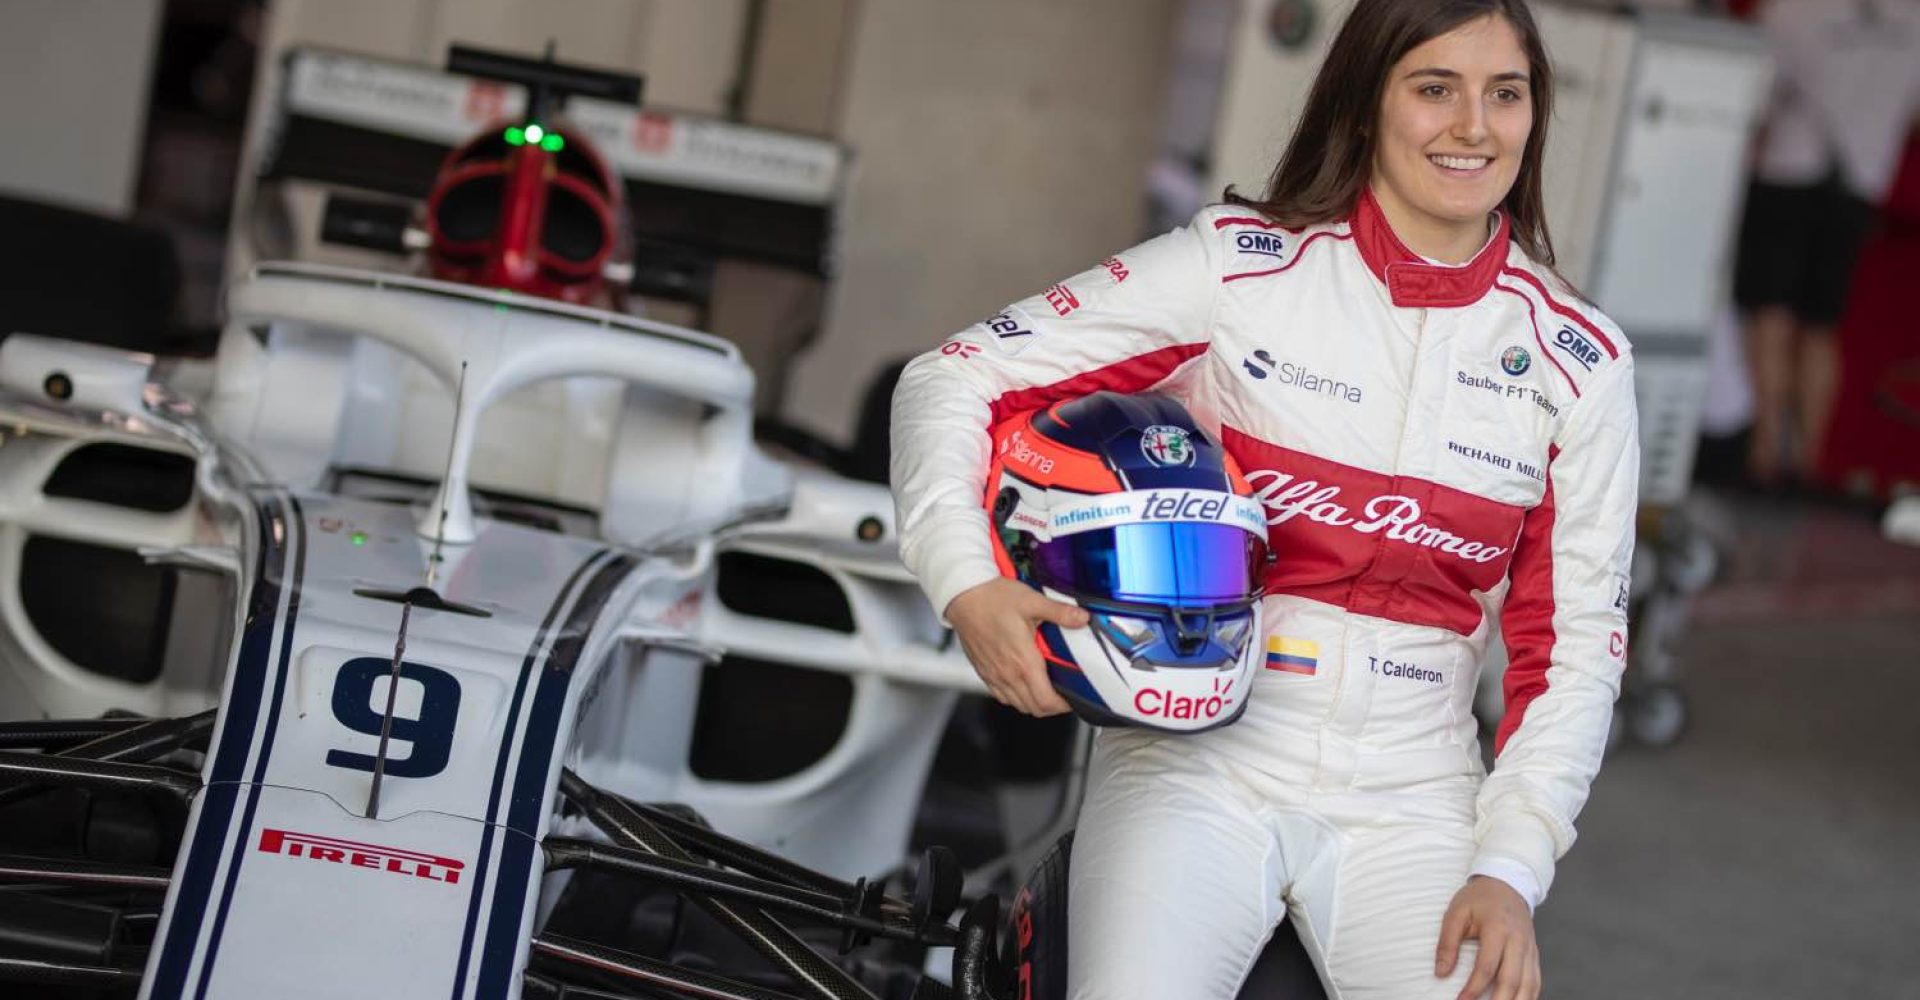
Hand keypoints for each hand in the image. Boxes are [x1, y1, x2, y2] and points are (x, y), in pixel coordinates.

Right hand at [945, 578, 1086, 716]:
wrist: (963, 596)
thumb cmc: (992, 598)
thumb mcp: (1032, 601)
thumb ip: (1060, 612)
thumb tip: (1082, 618)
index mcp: (1023, 662)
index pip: (1046, 701)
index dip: (1063, 705)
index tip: (1071, 697)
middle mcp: (1007, 674)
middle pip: (1034, 708)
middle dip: (1052, 706)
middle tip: (1063, 694)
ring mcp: (994, 675)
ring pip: (1018, 705)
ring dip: (1034, 702)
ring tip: (1044, 689)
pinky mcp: (983, 672)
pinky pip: (1002, 696)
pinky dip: (1015, 697)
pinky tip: (1021, 683)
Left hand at [1436, 876, 1539, 999]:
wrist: (1507, 884)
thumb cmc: (1477, 899)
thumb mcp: (1456, 913)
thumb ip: (1447, 943)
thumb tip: (1441, 973)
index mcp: (1498, 928)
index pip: (1487, 966)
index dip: (1474, 988)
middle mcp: (1519, 941)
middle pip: (1513, 980)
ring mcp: (1530, 949)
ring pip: (1529, 985)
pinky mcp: (1534, 955)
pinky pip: (1536, 982)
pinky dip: (1528, 997)